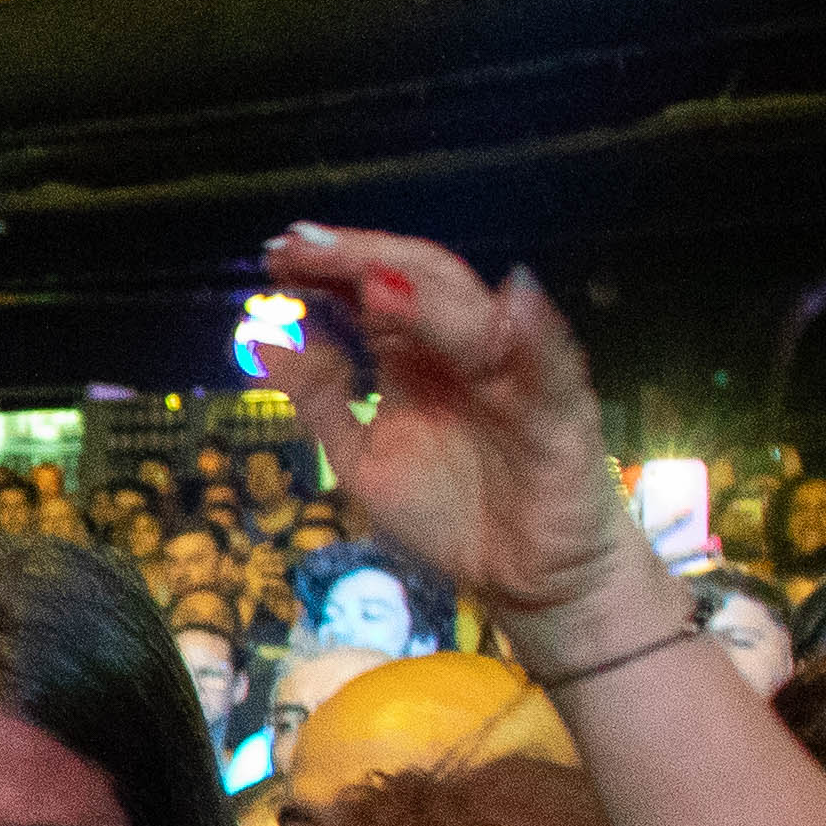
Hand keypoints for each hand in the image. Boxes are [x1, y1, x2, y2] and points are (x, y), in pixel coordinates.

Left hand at [257, 228, 639, 643]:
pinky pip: (552, 367)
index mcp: (418, 357)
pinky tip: (515, 301)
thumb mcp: (362, 459)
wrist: (526, 579)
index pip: (374, 290)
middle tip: (303, 246)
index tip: (278, 254)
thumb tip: (265, 342)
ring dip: (427, 292)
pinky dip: (537, 332)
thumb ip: (319, 402)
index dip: (328, 268)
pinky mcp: (561, 413)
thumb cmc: (453, 513)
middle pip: (418, 282)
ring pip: (473, 314)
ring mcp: (514, 376)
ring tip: (371, 280)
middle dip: (361, 260)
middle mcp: (463, 352)